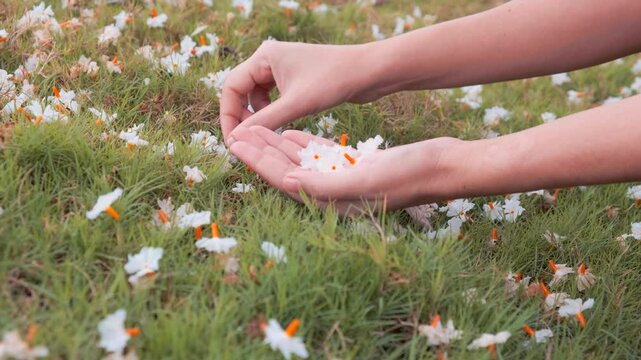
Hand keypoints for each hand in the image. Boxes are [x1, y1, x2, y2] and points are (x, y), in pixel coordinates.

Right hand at [220, 40, 382, 144]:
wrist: (369, 72)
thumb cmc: (333, 82)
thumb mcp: (295, 104)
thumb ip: (263, 122)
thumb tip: (234, 140)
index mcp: (264, 56)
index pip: (231, 88)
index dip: (228, 116)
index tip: (231, 141)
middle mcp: (270, 59)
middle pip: (241, 91)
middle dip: (241, 117)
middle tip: (245, 143)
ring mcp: (283, 68)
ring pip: (257, 97)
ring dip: (257, 117)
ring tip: (264, 137)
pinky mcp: (296, 79)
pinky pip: (273, 99)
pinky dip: (272, 114)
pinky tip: (279, 128)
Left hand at [228, 126, 467, 213]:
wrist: (443, 166)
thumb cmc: (409, 175)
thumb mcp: (366, 179)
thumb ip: (325, 184)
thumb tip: (287, 183)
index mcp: (333, 202)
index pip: (286, 182)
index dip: (259, 164)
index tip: (236, 145)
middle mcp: (334, 194)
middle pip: (288, 171)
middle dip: (261, 153)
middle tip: (235, 133)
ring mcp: (344, 179)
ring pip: (301, 162)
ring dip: (277, 145)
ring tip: (255, 128)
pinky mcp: (355, 165)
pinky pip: (321, 156)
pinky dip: (303, 144)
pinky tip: (288, 133)